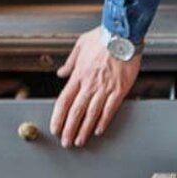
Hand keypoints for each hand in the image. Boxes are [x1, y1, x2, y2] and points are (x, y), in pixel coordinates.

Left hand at [51, 27, 141, 146]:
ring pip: (91, 114)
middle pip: (76, 112)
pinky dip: (104, 122)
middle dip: (69, 129)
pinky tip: (99, 131)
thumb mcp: (80, 46)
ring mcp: (104, 88)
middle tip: (66, 142)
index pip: (64, 101)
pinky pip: (110, 110)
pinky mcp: (119, 90)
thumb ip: (70, 63)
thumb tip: (61, 72)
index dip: (58, 117)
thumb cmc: (102, 38)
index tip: (55, 128)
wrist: (121, 35)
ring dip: (84, 130)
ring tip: (80, 141)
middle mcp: (89, 84)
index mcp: (78, 75)